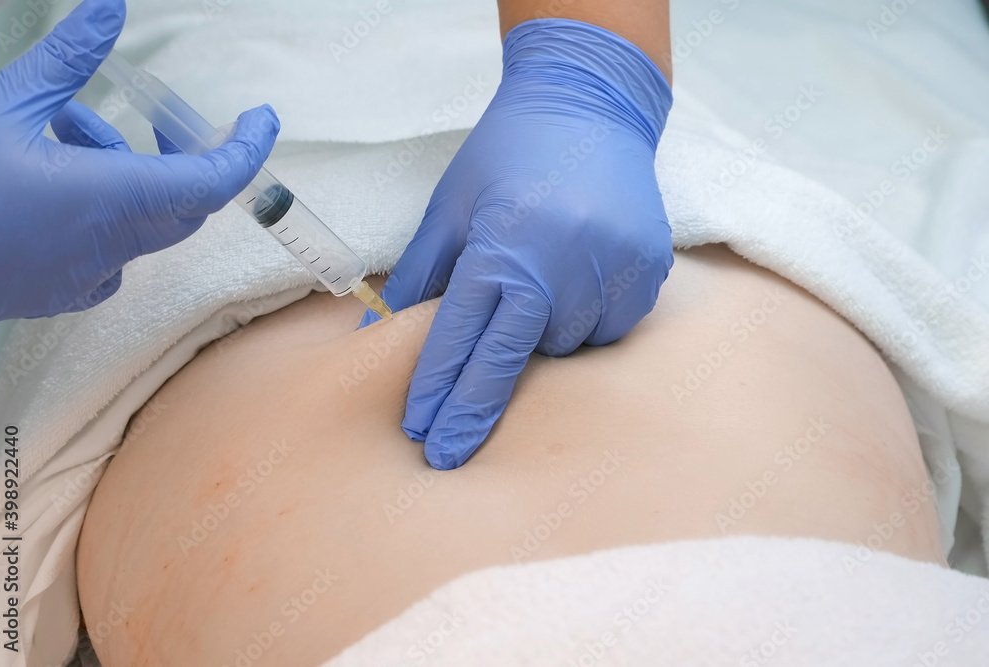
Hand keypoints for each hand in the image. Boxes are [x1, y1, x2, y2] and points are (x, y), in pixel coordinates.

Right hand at [0, 0, 278, 320]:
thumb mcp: (3, 104)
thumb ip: (66, 59)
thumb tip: (110, 7)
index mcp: (111, 202)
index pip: (212, 181)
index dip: (246, 148)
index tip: (261, 118)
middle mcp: (111, 248)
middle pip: (181, 201)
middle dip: (178, 153)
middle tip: (159, 114)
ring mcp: (83, 277)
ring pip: (140, 221)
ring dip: (125, 171)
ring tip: (68, 124)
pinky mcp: (55, 291)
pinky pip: (107, 249)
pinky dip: (102, 207)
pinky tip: (52, 178)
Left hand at [361, 19, 673, 468]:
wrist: (590, 105)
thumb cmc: (507, 154)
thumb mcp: (450, 207)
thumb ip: (417, 276)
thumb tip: (376, 335)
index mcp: (503, 243)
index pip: (462, 337)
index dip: (438, 389)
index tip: (420, 433)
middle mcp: (561, 262)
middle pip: (510, 360)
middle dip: (472, 412)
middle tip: (446, 454)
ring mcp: (612, 267)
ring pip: (565, 346)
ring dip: (539, 342)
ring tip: (533, 296)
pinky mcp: (648, 269)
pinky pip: (609, 327)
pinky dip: (585, 323)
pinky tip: (572, 290)